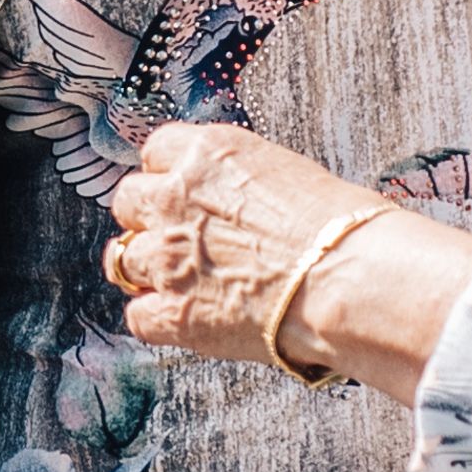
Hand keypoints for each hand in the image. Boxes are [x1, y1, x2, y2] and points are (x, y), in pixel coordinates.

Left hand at [108, 128, 471, 408]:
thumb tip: (236, 204)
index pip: (156, 151)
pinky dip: (158, 320)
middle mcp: (174, 197)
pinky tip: (189, 320)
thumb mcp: (289, 175)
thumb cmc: (344, 229)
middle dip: (149, 219)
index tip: (186, 194)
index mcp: (207, 153)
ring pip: (120, 259)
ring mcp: (166, 257)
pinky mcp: (172, 313)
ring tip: (183, 282)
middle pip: (127, 200)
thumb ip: (241, 184)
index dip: (170, 177)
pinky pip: (137, 316)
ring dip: (147, 269)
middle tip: (181, 239)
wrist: (351, 281)